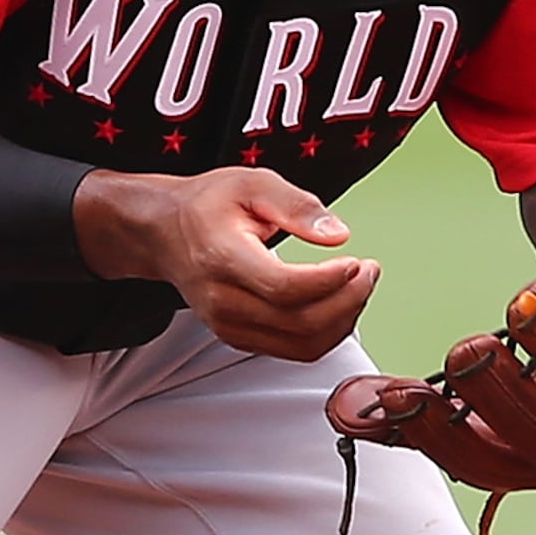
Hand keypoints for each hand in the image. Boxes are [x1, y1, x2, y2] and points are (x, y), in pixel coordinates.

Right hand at [74, 167, 378, 360]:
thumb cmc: (207, 206)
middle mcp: (223, 301)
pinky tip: (338, 303)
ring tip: (358, 286)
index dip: (330, 280)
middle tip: (369, 271)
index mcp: (223, 258)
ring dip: (343, 321)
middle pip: (300, 322)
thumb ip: (298, 206)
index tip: (356, 261)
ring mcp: (230, 326)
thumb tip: (338, 234)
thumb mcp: (253, 184)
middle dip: (349, 300)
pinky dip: (327, 332)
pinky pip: (295, 350)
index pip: (285, 288)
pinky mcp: (240, 338)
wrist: (166, 232)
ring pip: (302, 345)